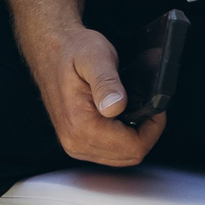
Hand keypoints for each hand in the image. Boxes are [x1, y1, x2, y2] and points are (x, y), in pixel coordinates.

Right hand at [20, 23, 159, 166]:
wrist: (49, 49)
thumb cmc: (72, 50)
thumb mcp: (95, 57)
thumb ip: (107, 83)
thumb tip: (116, 106)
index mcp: (80, 126)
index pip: (133, 147)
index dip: (152, 129)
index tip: (155, 109)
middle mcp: (75, 141)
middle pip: (128, 156)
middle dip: (145, 133)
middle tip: (147, 106)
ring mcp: (74, 144)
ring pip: (120, 156)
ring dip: (133, 136)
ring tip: (134, 109)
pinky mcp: (76, 141)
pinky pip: (109, 152)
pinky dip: (121, 138)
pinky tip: (122, 117)